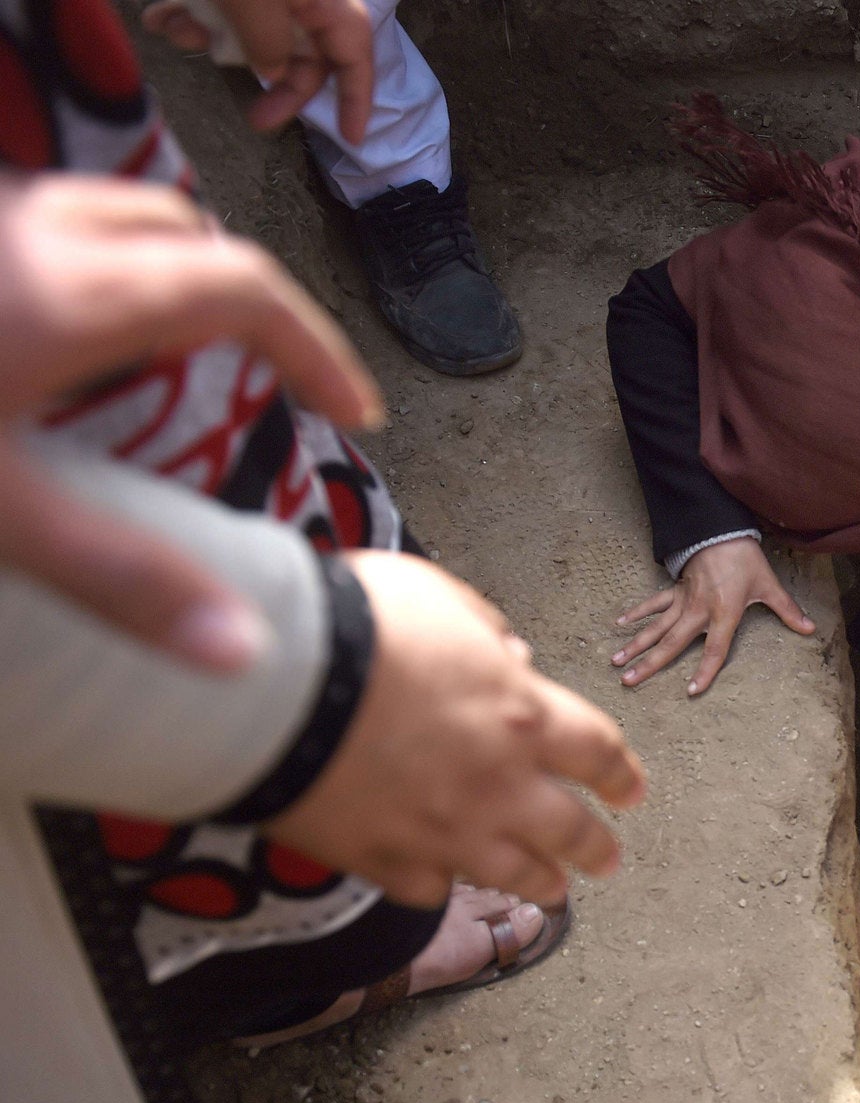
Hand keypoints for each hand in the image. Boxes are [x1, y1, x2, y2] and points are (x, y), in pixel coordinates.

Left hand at [0, 174, 379, 670]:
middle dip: (249, 305)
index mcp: (79, 296)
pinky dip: (92, 282)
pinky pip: (42, 241)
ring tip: (180, 367)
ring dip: (168, 283)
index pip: (244, 290)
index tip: (356, 410)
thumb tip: (242, 652)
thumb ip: (120, 578)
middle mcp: (36, 240)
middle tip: (274, 382)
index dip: (316, 348)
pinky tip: (57, 356)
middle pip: (185, 237)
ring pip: (108, 224)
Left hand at [143, 0, 375, 143]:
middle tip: (255, 119)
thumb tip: (273, 69)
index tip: (351, 135)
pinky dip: (192, 17)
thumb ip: (268, 40)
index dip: (357, 95)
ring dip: (212, 42)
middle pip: (303, 50)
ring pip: (253, 31)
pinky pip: (220, 8)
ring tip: (174, 31)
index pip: (353, 51)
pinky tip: (161, 17)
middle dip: (274, 81)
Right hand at [265, 551, 647, 907]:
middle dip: (595, 847)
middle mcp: (499, 785)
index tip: (631, 791)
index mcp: (524, 716)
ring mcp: (445, 832)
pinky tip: (447, 882)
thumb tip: (510, 656)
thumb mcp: (437, 597)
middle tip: (606, 858)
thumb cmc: (356, 625)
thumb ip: (484, 631)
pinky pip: (432, 888)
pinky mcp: (385, 861)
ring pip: (513, 874)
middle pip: (570, 831)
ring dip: (541, 883)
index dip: (620, 774)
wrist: (274, 683)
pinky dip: (443, 884)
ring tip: (554, 891)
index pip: (598, 753)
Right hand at [612, 536, 814, 696]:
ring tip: (617, 662)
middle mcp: (700, 611)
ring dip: (636, 644)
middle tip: (628, 682)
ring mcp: (684, 600)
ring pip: (657, 627)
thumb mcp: (769, 585)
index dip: (705, 671)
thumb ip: (788, 610)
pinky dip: (638, 613)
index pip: (714, 650)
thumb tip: (810, 628)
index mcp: (724, 614)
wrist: (723, 529)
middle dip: (650, 664)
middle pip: (672, 643)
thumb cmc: (747, 560)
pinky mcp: (676, 588)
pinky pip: (654, 603)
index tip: (691, 691)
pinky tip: (620, 623)